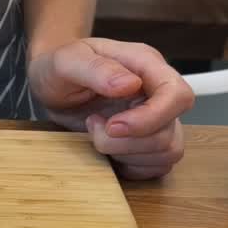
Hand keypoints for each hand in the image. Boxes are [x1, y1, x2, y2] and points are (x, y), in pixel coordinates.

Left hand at [28, 38, 194, 179]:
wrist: (50, 84)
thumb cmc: (59, 68)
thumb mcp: (66, 61)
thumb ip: (97, 69)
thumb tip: (130, 84)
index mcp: (146, 66)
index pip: (177, 95)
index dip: (150, 118)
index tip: (112, 126)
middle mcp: (157, 93)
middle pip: (169, 131)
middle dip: (127, 142)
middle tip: (93, 126)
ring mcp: (156, 119)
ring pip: (166, 152)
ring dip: (127, 155)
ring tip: (97, 134)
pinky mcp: (147, 142)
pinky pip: (156, 166)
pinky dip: (131, 167)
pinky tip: (108, 151)